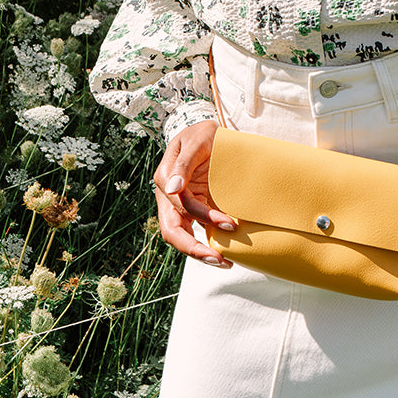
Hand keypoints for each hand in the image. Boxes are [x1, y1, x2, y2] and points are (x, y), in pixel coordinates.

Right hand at [152, 120, 235, 266]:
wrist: (210, 136)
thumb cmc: (202, 134)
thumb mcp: (197, 140)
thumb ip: (184, 163)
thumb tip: (172, 188)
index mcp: (166, 178)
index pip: (181, 206)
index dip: (204, 217)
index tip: (231, 223)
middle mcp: (169, 197)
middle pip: (172, 231)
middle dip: (194, 249)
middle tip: (220, 260)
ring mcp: (179, 206)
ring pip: (181, 237)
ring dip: (200, 252)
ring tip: (225, 263)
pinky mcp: (193, 210)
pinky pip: (195, 233)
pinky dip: (207, 245)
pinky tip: (225, 255)